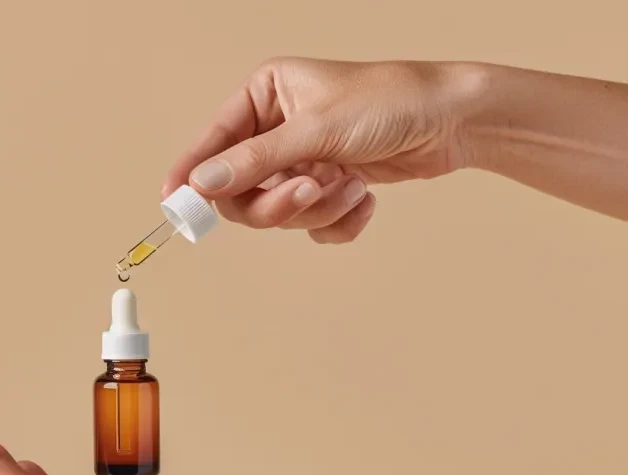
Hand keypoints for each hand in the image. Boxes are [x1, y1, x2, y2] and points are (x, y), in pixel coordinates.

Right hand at [163, 58, 475, 242]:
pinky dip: (336, 220)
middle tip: (308, 192)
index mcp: (265, 96)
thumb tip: (203, 184)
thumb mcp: (317, 129)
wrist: (453, 121)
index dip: (193, 173)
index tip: (173, 202)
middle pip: (241, 190)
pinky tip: (362, 195)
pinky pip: (309, 225)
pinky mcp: (326, 189)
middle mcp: (277, 129)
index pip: (213, 142)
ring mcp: (301, 162)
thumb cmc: (391, 102)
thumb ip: (256, 160)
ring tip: (349, 184)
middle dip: (278, 201)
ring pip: (277, 212)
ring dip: (315, 209)